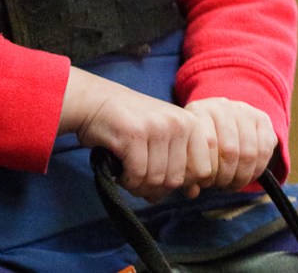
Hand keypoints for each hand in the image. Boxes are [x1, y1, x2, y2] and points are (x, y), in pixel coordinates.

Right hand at [59, 67, 223, 201]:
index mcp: (191, 123)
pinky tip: (120, 170)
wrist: (93, 102)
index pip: (204, 170)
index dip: (183, 182)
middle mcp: (178, 122)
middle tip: (140, 177)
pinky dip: (127, 180)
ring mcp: (157, 127)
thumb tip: (194, 194)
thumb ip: (180, 161)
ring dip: (140, 185)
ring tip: (129, 172)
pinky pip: (138, 176)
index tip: (163, 175)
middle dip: (157, 188)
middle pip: (179, 180)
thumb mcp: (163, 135)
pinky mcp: (135, 134)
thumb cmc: (129, 124)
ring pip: (158, 181)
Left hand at [183, 97, 276, 191]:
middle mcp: (222, 106)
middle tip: (220, 185)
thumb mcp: (191, 148)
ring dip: (241, 177)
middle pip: (229, 151)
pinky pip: (265, 151)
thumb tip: (192, 192)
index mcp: (199, 111)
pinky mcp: (262, 119)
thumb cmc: (201, 139)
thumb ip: (189, 169)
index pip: (207, 144)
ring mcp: (243, 111)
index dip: (208, 171)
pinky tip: (247, 175)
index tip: (204, 183)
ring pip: (249, 153)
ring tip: (232, 183)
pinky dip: (257, 170)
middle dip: (225, 177)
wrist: (222, 116)